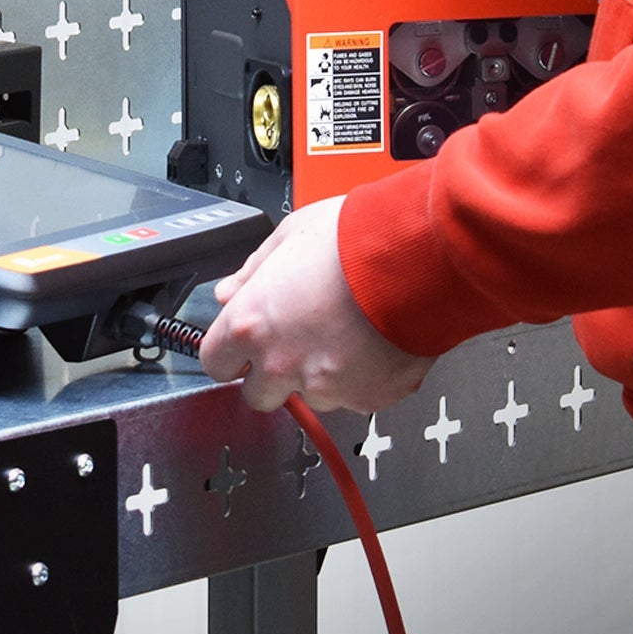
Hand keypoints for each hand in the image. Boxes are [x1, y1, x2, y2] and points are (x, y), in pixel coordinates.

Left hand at [197, 197, 436, 413]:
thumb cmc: (357, 239)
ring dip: (319, 375)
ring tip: (346, 333)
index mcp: (252, 323)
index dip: (231, 353)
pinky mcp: (366, 398)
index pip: (215, 363)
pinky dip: (361, 378)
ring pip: (310, 396)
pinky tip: (372, 342)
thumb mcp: (289, 235)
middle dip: (271, 375)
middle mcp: (282, 363)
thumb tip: (229, 291)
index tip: (242, 347)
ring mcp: (324, 386)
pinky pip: (354, 396)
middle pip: (257, 395)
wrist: (416, 257)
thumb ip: (251, 272)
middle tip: (297, 343)